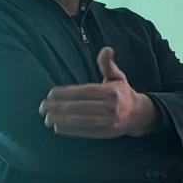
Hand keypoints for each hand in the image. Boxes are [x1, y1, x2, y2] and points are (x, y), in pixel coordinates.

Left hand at [39, 47, 159, 138]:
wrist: (140, 115)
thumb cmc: (123, 94)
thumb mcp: (117, 77)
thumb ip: (108, 65)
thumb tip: (106, 49)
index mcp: (112, 92)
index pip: (85, 91)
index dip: (67, 93)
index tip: (50, 93)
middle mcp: (112, 107)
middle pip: (81, 107)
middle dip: (59, 107)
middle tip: (42, 107)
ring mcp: (110, 121)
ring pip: (82, 120)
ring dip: (63, 120)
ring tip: (47, 119)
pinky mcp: (107, 133)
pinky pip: (87, 131)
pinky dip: (72, 130)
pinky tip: (58, 128)